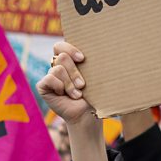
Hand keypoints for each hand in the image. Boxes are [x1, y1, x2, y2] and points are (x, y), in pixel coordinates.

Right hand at [37, 42, 108, 160]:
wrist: (88, 115)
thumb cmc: (95, 95)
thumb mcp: (96, 77)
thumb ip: (95, 63)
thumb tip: (117, 51)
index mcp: (69, 61)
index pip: (61, 45)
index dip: (70, 48)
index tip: (83, 58)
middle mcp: (58, 66)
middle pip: (62, 57)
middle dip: (74, 72)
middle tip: (83, 85)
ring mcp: (50, 76)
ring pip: (57, 69)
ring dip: (69, 84)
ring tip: (77, 94)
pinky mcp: (43, 86)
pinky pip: (48, 79)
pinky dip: (59, 87)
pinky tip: (64, 96)